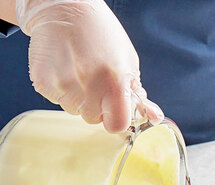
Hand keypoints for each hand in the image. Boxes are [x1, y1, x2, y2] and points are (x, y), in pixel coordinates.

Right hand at [16, 0, 162, 131]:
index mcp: (114, 85)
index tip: (115, 108)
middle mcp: (88, 88)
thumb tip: (155, 117)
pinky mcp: (42, 82)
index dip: (117, 119)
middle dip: (97, 105)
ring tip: (79, 70)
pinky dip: (61, 89)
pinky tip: (65, 68)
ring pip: (74, 110)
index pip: (116, 126)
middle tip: (95, 79)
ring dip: (78, 97)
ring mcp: (63, 86)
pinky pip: (56, 99)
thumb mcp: (129, 63)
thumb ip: (139, 94)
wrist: (64, 8)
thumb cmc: (101, 34)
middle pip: (94, 119)